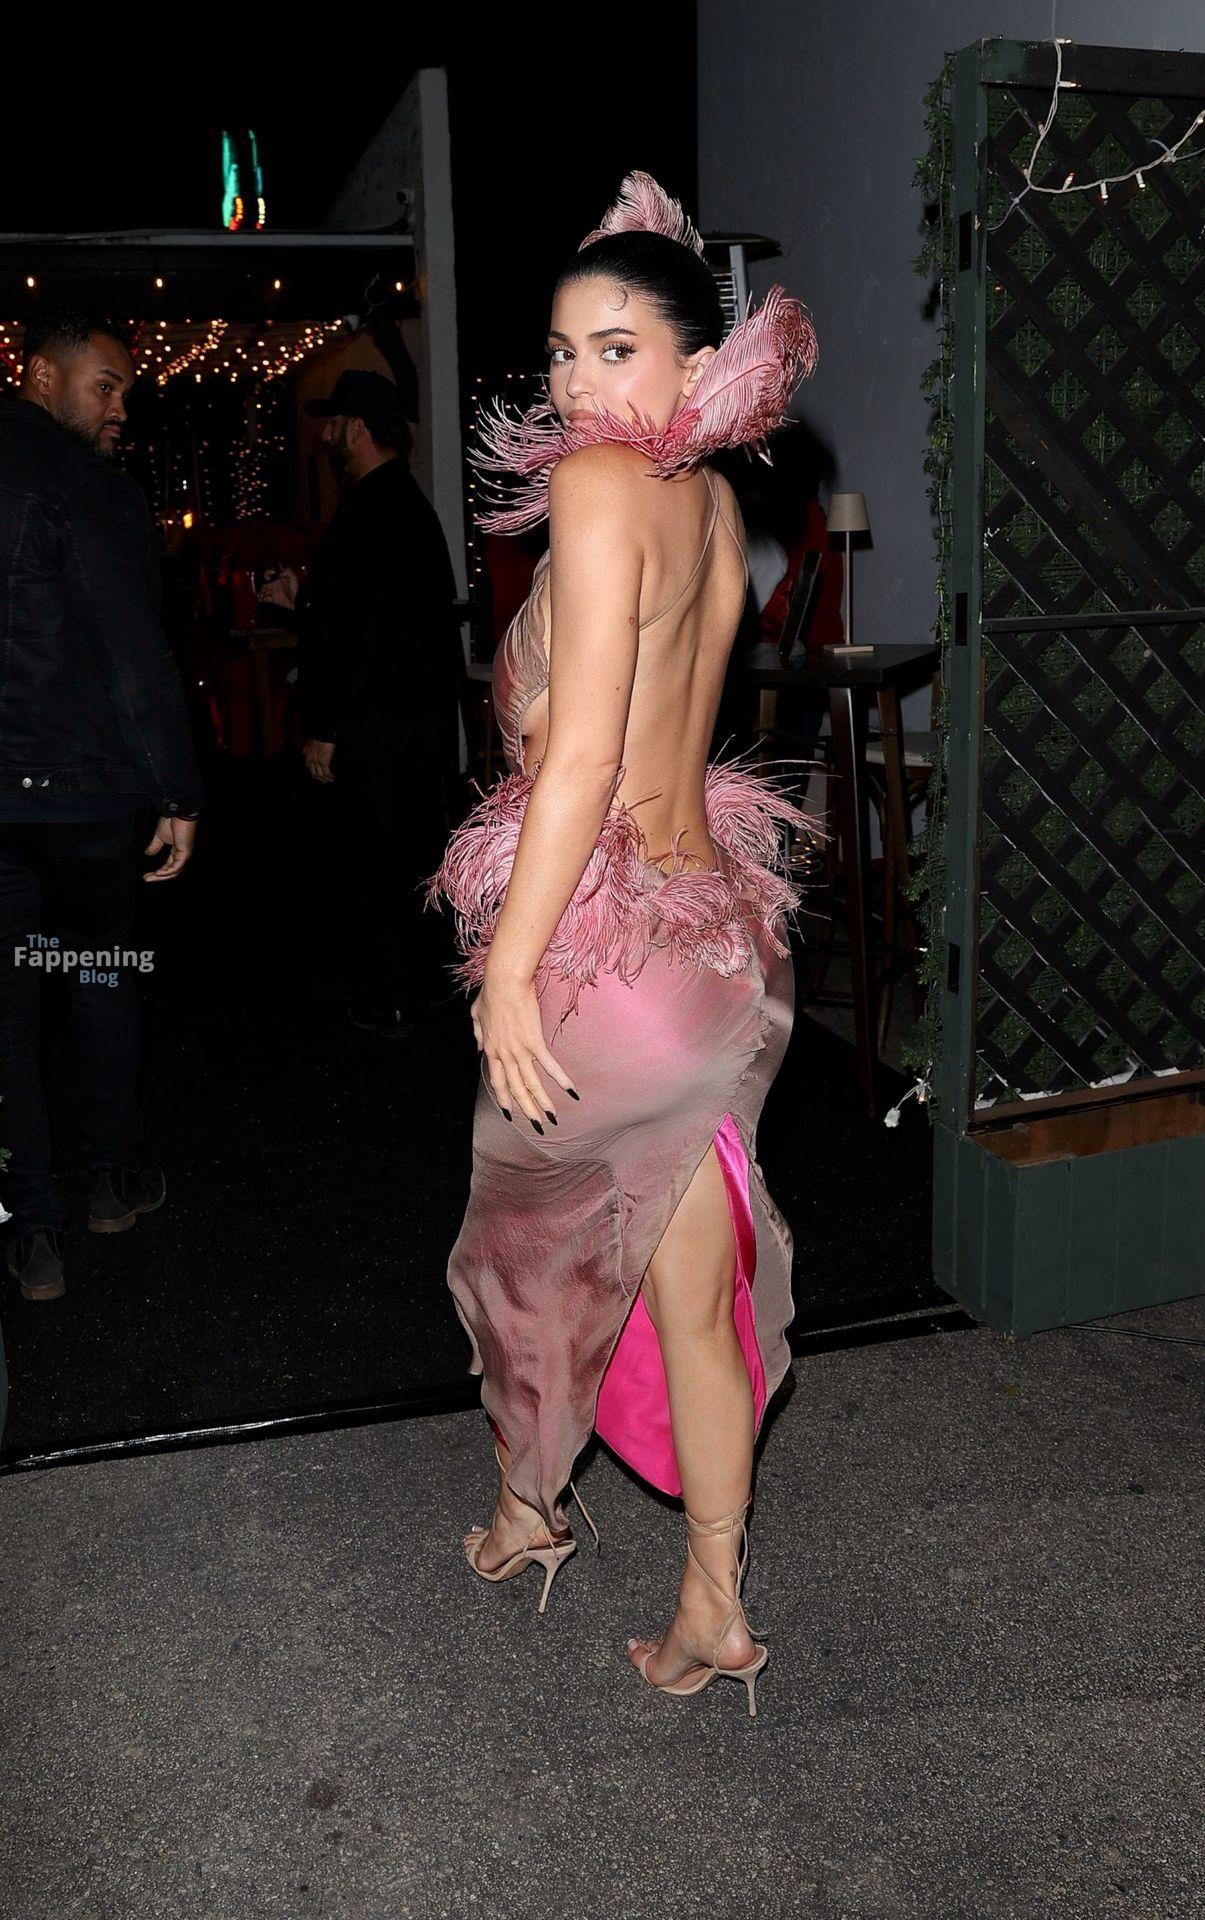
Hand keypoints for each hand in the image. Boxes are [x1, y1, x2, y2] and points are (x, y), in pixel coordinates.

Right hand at [143, 815, 196, 880]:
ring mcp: (184, 854)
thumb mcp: (159, 837)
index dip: (158, 872)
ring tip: (149, 878)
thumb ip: (154, 846)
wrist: (177, 813)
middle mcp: (182, 855)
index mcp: (177, 851)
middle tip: (146, 879)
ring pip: (174, 871)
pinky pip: (176, 867)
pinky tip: (158, 874)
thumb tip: (148, 854)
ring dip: (161, 877)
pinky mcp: (185, 853)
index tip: (146, 875)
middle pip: (171, 871)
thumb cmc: (171, 821)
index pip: (168, 866)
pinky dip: (167, 872)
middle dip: (158, 877)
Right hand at [258, 566, 298, 609]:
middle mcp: (275, 585)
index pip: (269, 576)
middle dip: (262, 587)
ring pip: (264, 592)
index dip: (266, 576)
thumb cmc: (296, 589)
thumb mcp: (293, 578)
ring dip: (261, 594)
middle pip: (265, 585)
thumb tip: (280, 572)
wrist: (298, 600)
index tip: (266, 578)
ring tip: (259, 596)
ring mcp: (274, 592)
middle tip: (260, 591)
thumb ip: (287, 572)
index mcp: (278, 579)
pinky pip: (267, 599)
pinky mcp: (274, 599)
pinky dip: (263, 599)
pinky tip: (262, 600)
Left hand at [303, 739, 334, 782]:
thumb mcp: (309, 743)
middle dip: (320, 778)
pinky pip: (327, 773)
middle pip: (314, 774)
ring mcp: (317, 762)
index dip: (313, 772)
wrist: (324, 734)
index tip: (318, 775)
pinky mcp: (324, 762)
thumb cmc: (319, 737)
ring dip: (326, 779)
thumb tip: (304, 753)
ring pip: (320, 775)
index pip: (308, 768)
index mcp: (306, 756)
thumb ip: (306, 749)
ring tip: (331, 780)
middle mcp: (310, 760)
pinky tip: (333, 777)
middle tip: (325, 780)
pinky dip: (330, 776)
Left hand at [472, 968, 577, 1127]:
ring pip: (532, 1084)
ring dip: (543, 1103)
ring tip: (552, 1117)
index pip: (498, 1082)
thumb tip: (478, 1048)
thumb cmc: (491, 993)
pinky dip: (560, 1080)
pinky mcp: (534, 1041)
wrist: (504, 981)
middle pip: (517, 1089)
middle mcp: (504, 1055)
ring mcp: (519, 1050)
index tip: (510, 1113)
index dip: (505, 1099)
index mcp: (491, 1050)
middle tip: (537, 1125)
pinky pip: (549, 1065)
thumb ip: (477, 1034)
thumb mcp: (477, 1015)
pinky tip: (571, 1091)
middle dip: (527, 1110)